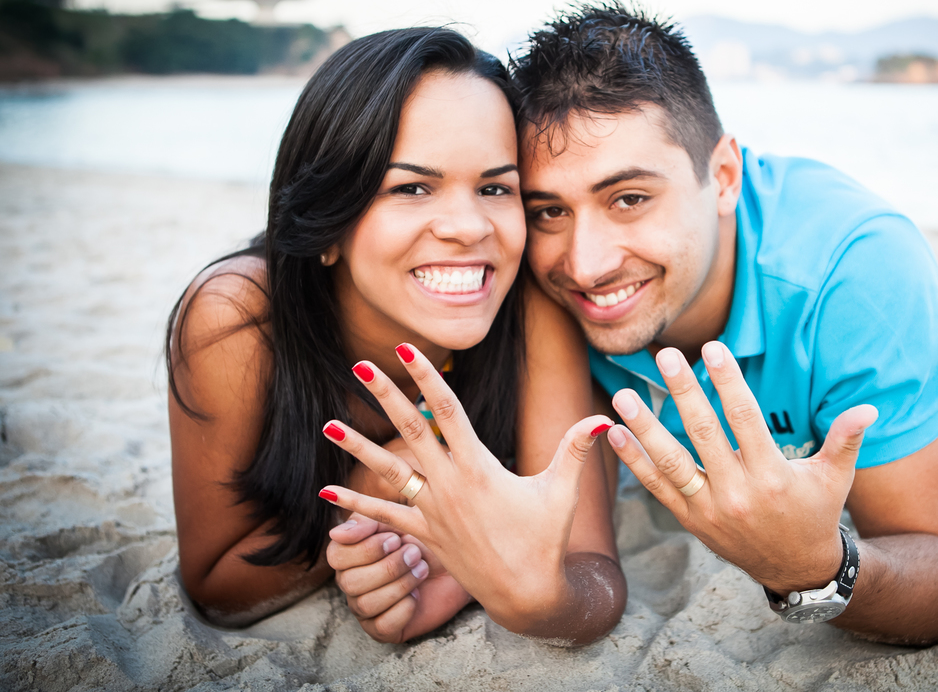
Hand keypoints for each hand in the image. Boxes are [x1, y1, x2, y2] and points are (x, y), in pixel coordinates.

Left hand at [317, 343, 613, 635]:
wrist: (526, 594)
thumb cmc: (545, 540)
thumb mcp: (562, 491)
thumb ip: (576, 449)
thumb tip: (604, 418)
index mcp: (478, 468)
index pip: (449, 412)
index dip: (428, 377)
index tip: (408, 349)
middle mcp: (448, 486)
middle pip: (411, 432)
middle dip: (386, 397)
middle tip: (361, 365)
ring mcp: (431, 512)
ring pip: (388, 473)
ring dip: (357, 448)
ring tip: (328, 424)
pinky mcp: (424, 535)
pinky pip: (383, 517)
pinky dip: (355, 505)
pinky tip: (326, 491)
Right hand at [327, 516, 469, 642]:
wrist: (457, 562)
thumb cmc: (423, 538)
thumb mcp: (397, 520)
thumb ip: (367, 520)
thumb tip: (336, 533)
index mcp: (348, 555)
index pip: (337, 556)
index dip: (366, 549)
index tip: (395, 539)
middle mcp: (351, 583)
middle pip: (351, 582)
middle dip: (389, 567)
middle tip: (415, 554)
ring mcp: (365, 608)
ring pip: (366, 604)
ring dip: (400, 585)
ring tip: (421, 570)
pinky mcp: (384, 629)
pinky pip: (383, 625)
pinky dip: (404, 608)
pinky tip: (418, 595)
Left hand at [606, 341, 876, 593]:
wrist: (795, 568)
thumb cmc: (816, 512)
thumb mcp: (835, 478)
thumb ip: (846, 440)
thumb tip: (869, 408)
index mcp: (772, 476)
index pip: (745, 418)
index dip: (729, 381)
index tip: (713, 348)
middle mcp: (737, 493)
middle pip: (703, 432)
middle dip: (683, 390)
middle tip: (666, 356)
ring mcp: (709, 509)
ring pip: (671, 461)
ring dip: (644, 426)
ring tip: (623, 394)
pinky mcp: (691, 520)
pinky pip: (657, 487)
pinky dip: (634, 461)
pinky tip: (614, 432)